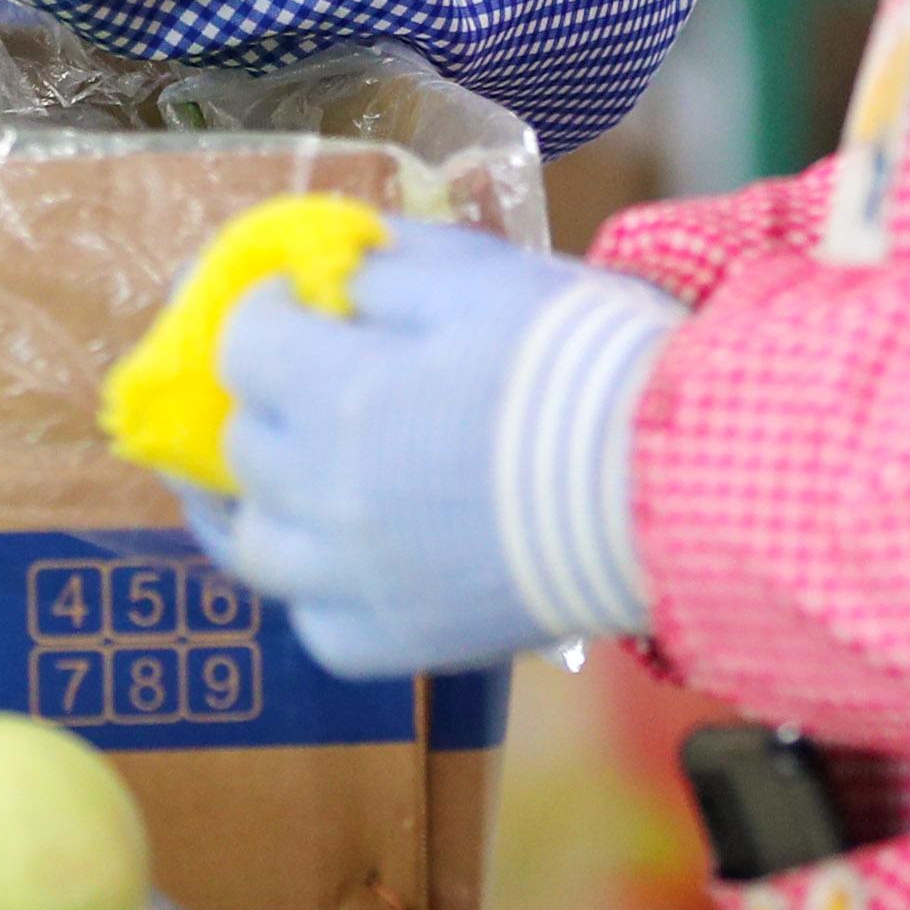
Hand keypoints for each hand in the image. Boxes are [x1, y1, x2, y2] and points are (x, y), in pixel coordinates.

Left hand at [185, 220, 685, 681]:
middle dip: (268, 398)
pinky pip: (317, 624)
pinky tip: (348, 558)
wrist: (668, 483)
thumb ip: (387, 265)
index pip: (241, 340)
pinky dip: (319, 588)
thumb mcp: (480, 275)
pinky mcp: (397, 643)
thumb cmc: (580, 361)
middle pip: (242, 442)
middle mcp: (321, 492)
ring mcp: (352, 579)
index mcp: (334, 391)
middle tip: (312, 379)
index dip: (265, 308)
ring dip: (263, 500)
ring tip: (295, 475)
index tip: (299, 298)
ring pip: (253, 544)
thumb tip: (334, 266)